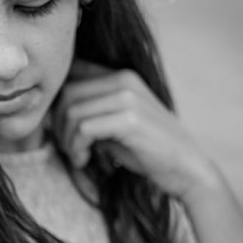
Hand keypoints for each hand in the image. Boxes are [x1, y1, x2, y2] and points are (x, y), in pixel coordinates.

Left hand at [53, 59, 216, 199]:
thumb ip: (92, 111)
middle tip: (68, 148)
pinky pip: (84, 129)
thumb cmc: (149, 150)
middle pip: (67, 92)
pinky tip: (84, 160)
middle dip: (59, 124)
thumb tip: (54, 113)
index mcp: (122, 76)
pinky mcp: (129, 120)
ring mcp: (127, 98)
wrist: (187, 168)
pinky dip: (76, 148)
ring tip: (77, 156)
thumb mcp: (116, 123)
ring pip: (72, 111)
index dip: (58, 101)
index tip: (63, 128)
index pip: (72, 74)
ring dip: (66, 139)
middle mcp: (124, 80)